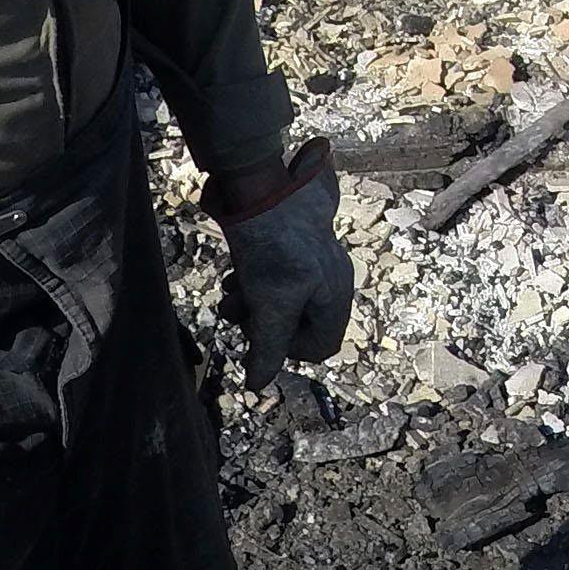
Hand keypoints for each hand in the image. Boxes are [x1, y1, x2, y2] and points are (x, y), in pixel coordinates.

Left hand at [217, 172, 354, 387]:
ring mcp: (313, 260)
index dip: (288, 351)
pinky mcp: (294, 245)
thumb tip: (256, 386)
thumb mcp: (271, 303)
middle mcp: (331, 280)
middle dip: (263, 323)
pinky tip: (238, 269)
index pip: (320, 347)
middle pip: (296, 325)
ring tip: (233, 288)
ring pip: (281, 301)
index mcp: (336, 296)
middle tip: (240, 312)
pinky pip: (276, 277)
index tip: (263, 337)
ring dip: (253, 303)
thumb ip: (267, 349)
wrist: (263, 183)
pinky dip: (255, 281)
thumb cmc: (274, 244)